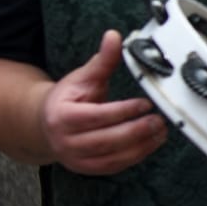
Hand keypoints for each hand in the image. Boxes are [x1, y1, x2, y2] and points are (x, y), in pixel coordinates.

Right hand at [39, 30, 166, 174]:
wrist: (46, 125)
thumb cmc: (67, 100)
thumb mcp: (83, 77)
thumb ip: (102, 60)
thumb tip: (114, 36)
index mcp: (62, 116)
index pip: (96, 116)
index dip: (122, 111)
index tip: (145, 104)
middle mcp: (66, 141)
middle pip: (106, 140)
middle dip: (136, 131)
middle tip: (158, 120)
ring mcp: (76, 159)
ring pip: (112, 157)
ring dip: (141, 145)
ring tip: (160, 131)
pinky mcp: (88, 169)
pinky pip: (115, 166)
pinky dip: (136, 156)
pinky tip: (151, 143)